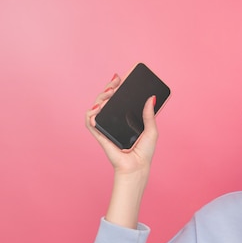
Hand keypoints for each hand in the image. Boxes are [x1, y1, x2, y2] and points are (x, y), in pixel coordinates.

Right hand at [85, 73, 159, 228]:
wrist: (137, 167)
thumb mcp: (151, 130)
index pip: (120, 98)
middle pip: (107, 99)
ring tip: (110, 93)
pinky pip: (89, 122)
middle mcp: (115, 120)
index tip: (124, 75)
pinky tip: (97, 110)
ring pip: (97, 106)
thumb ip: (149, 114)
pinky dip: (90, 114)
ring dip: (101, 97)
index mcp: (126, 118)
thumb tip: (152, 98)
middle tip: (117, 81)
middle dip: (110, 87)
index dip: (119, 86)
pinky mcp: (100, 134)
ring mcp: (106, 126)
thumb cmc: (144, 152)